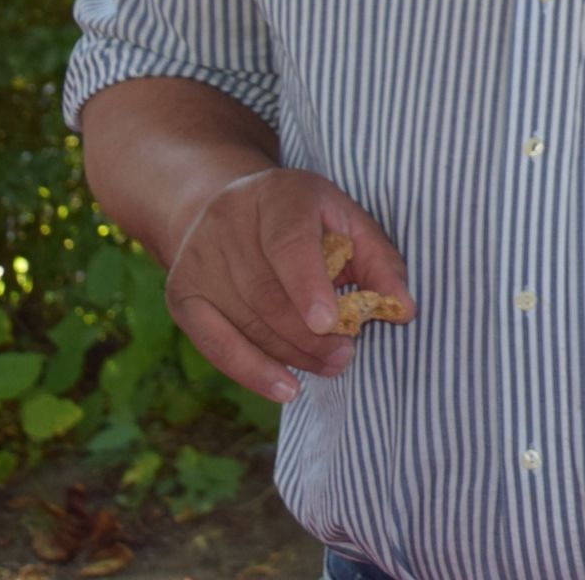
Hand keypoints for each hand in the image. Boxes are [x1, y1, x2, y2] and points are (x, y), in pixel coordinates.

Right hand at [166, 168, 409, 402]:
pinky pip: (215, 343)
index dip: (308, 285)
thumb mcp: (346, 220)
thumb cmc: (304, 219)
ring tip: (330, 365)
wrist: (226, 205)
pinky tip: (285, 388)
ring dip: (291, 353)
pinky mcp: (181, 294)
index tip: (330, 322)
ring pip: (245, 321)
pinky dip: (251, 371)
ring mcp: (197, 260)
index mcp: (278, 195)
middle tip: (346, 355)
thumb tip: (403, 310)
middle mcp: (228, 223)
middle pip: (266, 292)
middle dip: (309, 334)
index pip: (288, 243)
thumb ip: (379, 262)